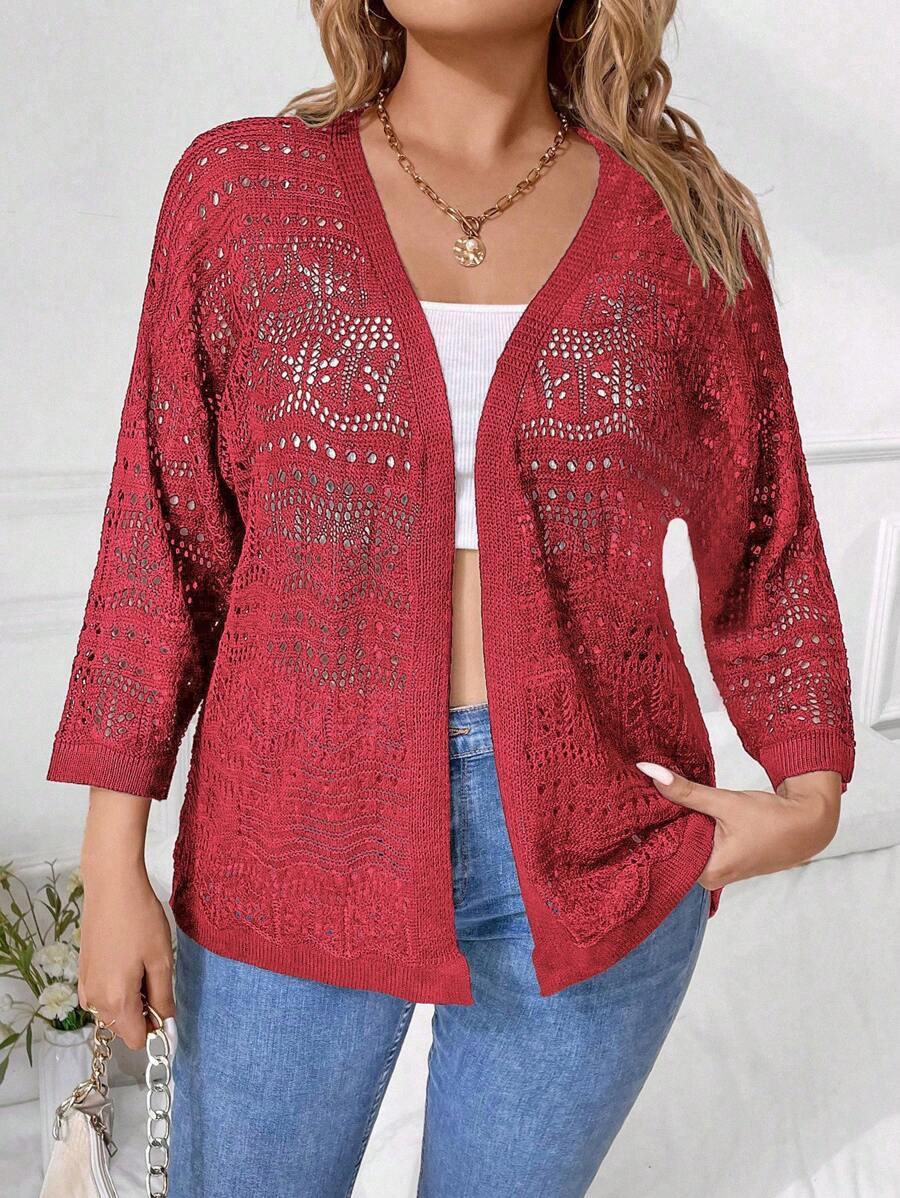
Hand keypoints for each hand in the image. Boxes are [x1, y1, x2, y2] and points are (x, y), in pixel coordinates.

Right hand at [79, 789, 175, 1050]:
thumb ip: (163, 996)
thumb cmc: (140, 919)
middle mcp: (94, 1000)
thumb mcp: (161, 958)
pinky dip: (116, 988)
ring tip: (142, 965)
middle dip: (142, 1014)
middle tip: (155, 978)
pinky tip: (127, 961)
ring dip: (130, 1000)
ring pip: (112, 1011)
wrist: (111, 885)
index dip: (155, 1027)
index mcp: (115, 1001)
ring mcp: (85, 986)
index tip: (165, 1003)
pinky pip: (102, 995)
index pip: (136, 1039)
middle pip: (122, 1027)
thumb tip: (166, 1021)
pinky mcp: (82, 972)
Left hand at [634, 762, 842, 889]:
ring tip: (641, 806)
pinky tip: (669, 811)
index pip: (662, 856)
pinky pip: (694, 843)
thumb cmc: (771, 819)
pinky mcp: (722, 858)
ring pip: (682, 846)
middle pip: (670, 851)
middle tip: (626, 805)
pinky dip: (685, 828)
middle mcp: (709, 877)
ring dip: (669, 826)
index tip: (620, 816)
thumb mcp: (724, 802)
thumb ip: (685, 791)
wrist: (809, 824)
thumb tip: (648, 772)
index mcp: (707, 872)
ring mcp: (716, 869)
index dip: (641, 835)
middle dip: (652, 829)